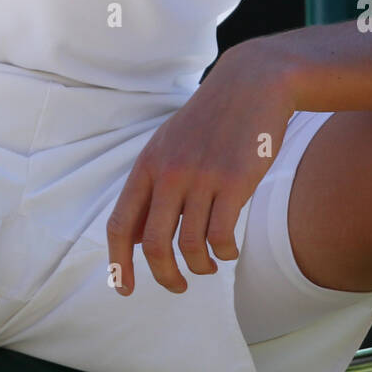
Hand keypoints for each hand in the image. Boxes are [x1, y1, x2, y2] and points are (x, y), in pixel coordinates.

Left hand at [107, 39, 293, 295]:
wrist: (252, 83)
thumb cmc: (211, 120)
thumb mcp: (169, 144)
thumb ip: (151, 187)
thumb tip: (133, 239)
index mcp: (148, 164)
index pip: (120, 225)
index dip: (119, 264)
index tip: (125, 289)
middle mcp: (169, 172)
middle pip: (154, 245)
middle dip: (165, 276)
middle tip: (178, 286)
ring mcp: (202, 176)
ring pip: (191, 246)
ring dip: (201, 266)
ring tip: (211, 265)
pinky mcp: (235, 180)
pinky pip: (222, 236)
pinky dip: (225, 253)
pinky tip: (230, 250)